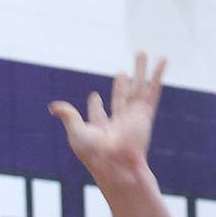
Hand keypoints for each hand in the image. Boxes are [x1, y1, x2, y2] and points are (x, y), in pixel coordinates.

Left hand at [49, 52, 165, 189]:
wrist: (117, 164)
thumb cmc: (94, 153)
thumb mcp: (77, 131)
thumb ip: (68, 115)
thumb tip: (53, 107)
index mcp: (102, 129)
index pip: (99, 115)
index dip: (95, 106)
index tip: (94, 97)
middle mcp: (120, 122)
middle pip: (122, 97)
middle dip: (122, 83)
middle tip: (121, 69)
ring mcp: (134, 117)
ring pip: (139, 88)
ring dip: (141, 70)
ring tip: (143, 52)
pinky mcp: (145, 114)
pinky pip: (153, 90)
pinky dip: (157, 75)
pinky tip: (162, 61)